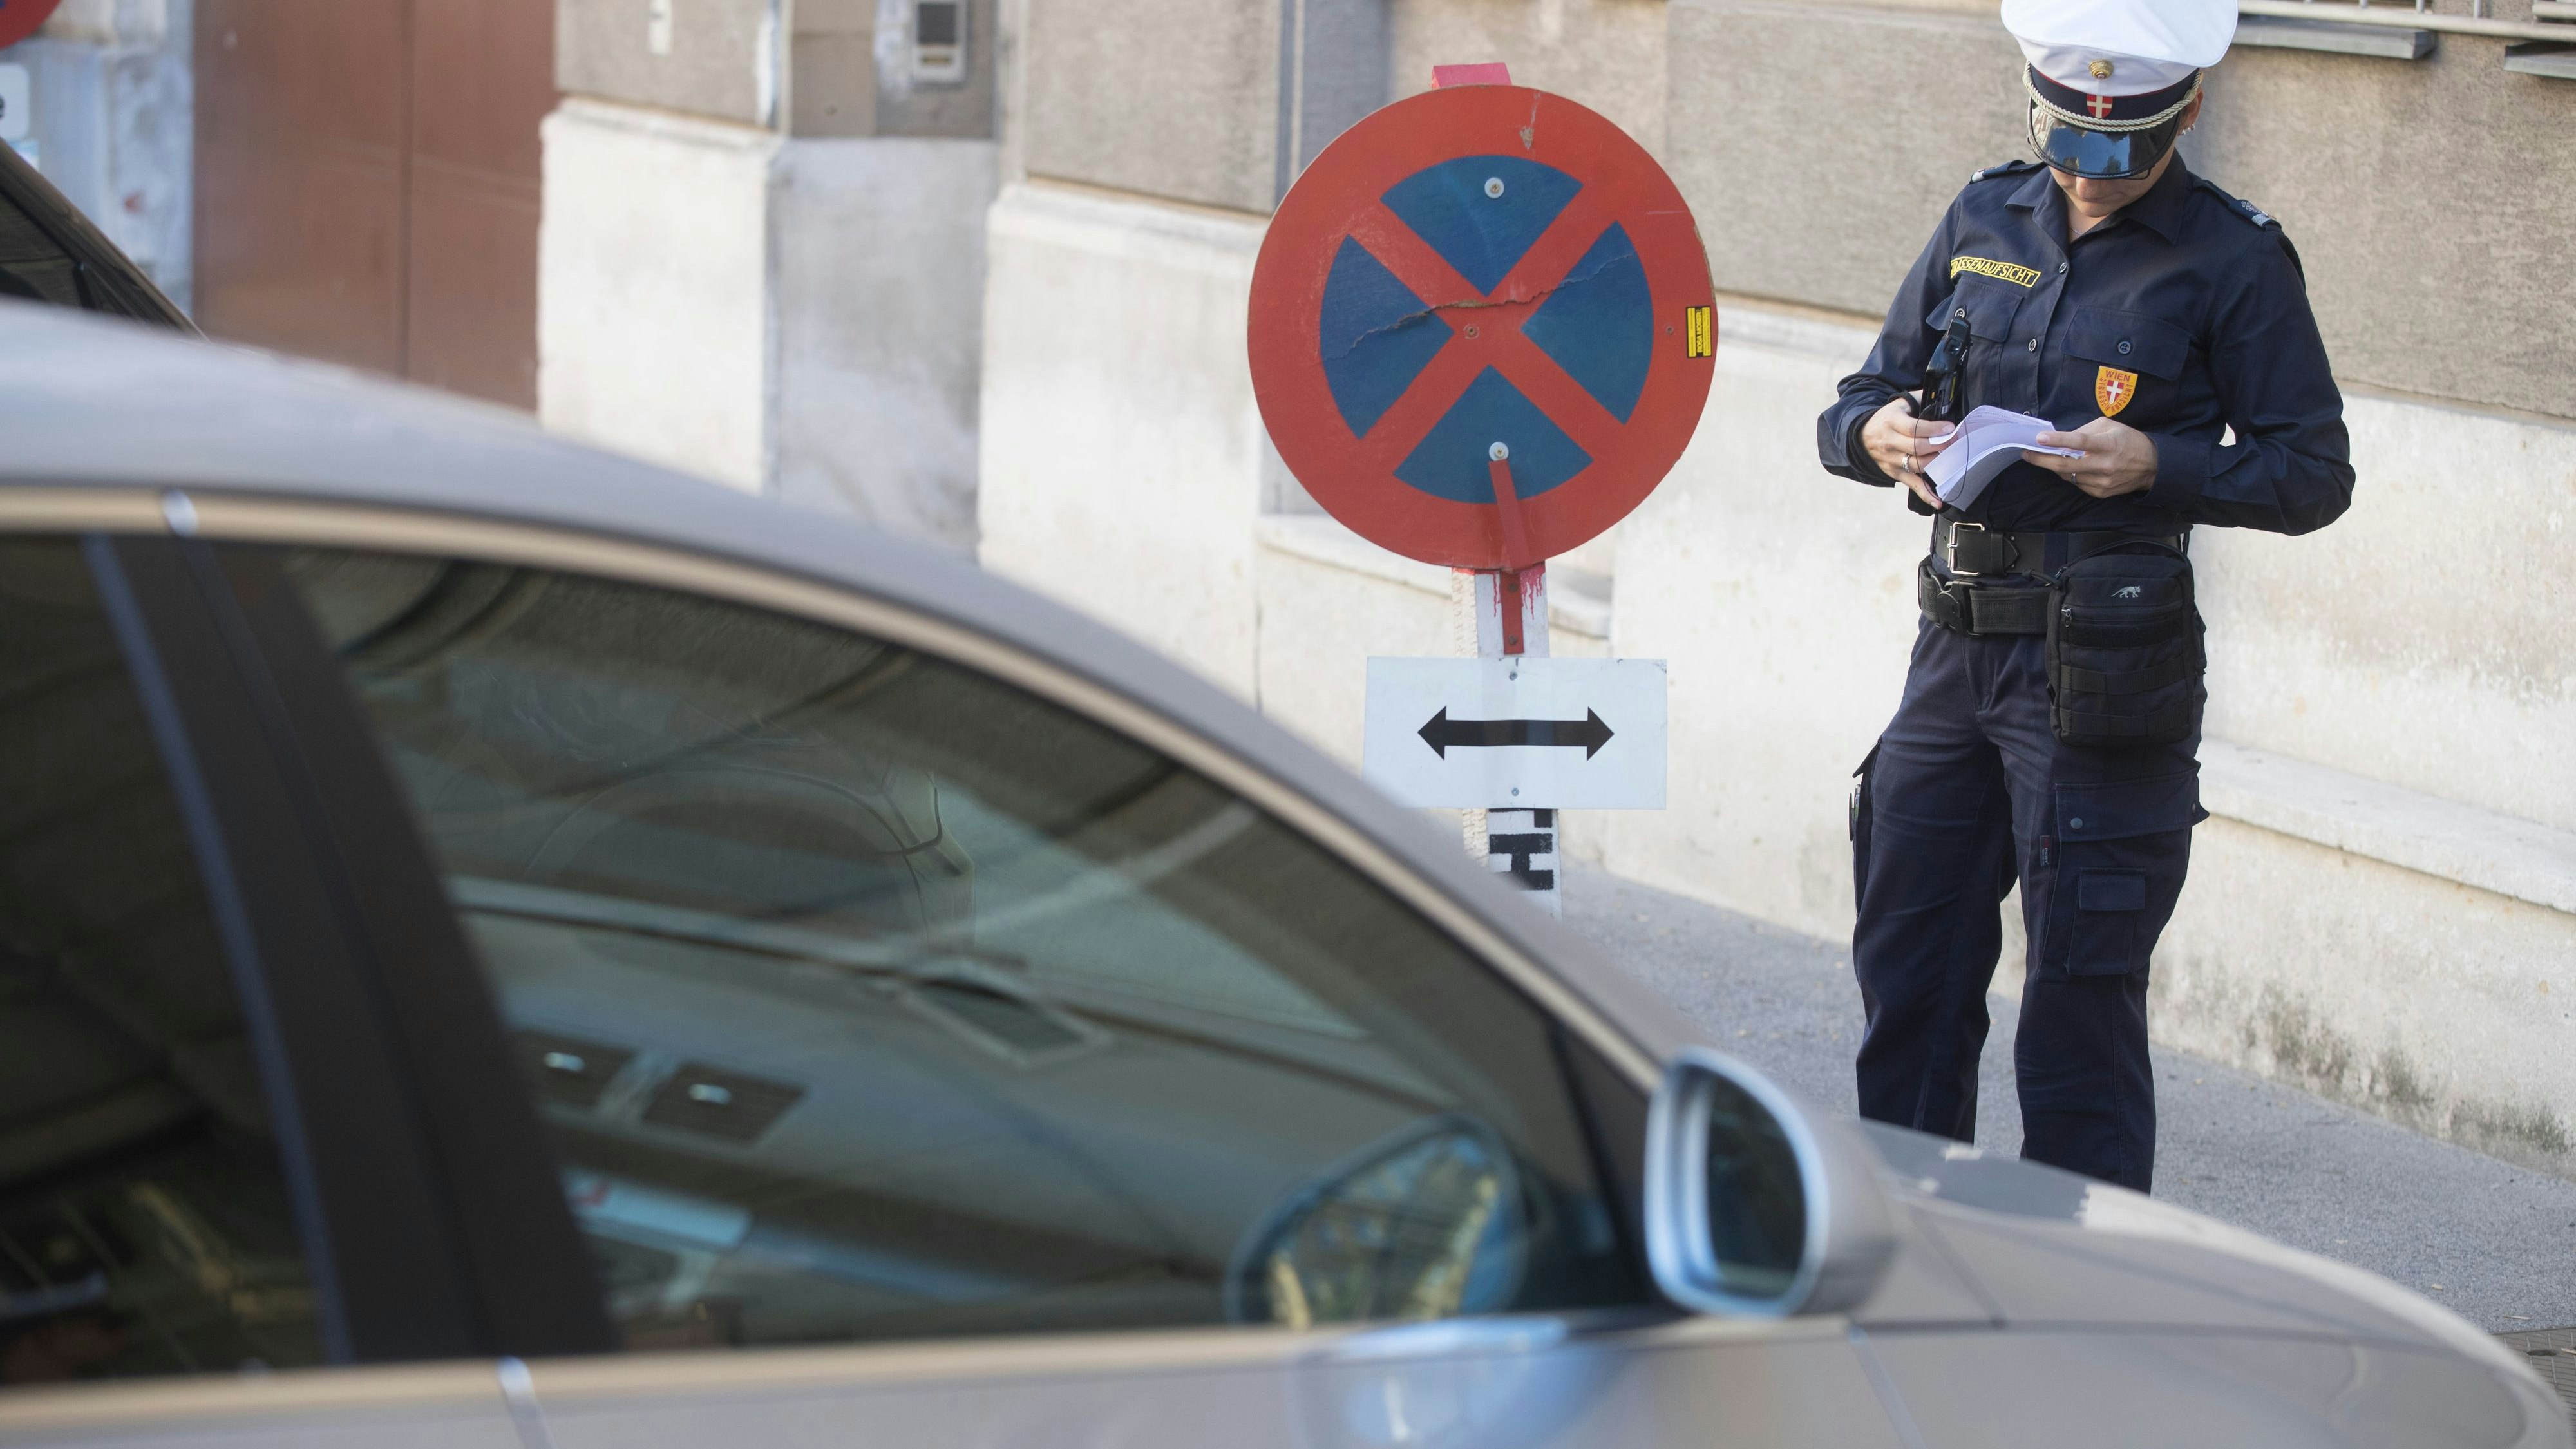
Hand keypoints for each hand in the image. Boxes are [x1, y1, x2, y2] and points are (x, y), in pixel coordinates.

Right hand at [1861, 395, 1954, 511]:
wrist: (1862, 436)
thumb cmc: (1888, 418)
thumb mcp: (1900, 403)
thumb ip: (1920, 398)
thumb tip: (1943, 396)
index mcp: (1892, 422)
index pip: (1913, 428)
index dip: (1933, 429)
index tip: (1950, 428)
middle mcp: (1890, 442)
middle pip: (1917, 448)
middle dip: (1939, 446)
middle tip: (1955, 442)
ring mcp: (1892, 460)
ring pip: (1917, 465)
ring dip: (1937, 464)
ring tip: (1952, 459)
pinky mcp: (1895, 473)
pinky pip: (1912, 485)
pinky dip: (1926, 494)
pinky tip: (1939, 501)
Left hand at [2023, 416, 2157, 498]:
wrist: (2151, 466)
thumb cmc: (2128, 441)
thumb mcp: (2110, 426)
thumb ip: (2086, 430)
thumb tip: (2061, 437)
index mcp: (2108, 444)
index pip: (2080, 441)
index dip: (2058, 440)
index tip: (2040, 438)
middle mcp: (2105, 465)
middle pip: (2066, 465)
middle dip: (2042, 460)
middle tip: (2027, 453)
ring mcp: (2102, 482)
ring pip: (2068, 475)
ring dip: (2055, 466)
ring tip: (2047, 457)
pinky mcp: (2100, 493)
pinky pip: (2077, 483)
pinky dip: (2070, 474)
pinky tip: (2072, 467)